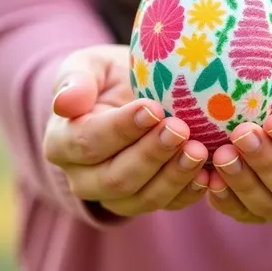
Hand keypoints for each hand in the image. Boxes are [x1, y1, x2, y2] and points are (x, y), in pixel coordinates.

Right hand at [43, 45, 208, 216]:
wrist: (131, 91)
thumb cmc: (109, 75)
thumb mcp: (89, 65)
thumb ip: (75, 80)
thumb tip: (64, 103)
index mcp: (62, 142)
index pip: (88, 142)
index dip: (121, 129)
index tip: (153, 108)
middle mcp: (84, 177)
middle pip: (115, 177)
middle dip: (151, 154)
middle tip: (180, 129)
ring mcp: (116, 194)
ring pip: (142, 198)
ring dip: (173, 176)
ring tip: (199, 151)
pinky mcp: (146, 199)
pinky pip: (167, 205)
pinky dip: (189, 192)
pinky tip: (209, 175)